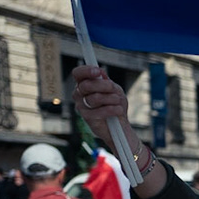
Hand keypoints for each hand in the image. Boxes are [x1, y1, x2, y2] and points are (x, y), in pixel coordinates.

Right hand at [71, 64, 162, 196]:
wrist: (121, 127)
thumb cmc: (116, 106)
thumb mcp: (115, 91)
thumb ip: (107, 82)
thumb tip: (101, 74)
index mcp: (85, 85)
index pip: (78, 74)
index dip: (86, 71)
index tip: (98, 71)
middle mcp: (79, 95)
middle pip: (86, 85)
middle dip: (104, 86)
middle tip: (114, 89)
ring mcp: (81, 107)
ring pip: (94, 98)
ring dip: (111, 98)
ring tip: (118, 102)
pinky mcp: (87, 118)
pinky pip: (98, 111)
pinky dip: (112, 109)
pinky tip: (118, 110)